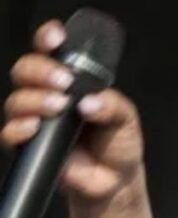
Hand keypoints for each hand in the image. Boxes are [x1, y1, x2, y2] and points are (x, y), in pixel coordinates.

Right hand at [2, 20, 145, 204]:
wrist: (114, 180)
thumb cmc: (118, 142)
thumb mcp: (126, 118)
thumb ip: (112, 106)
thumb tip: (89, 102)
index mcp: (74, 80)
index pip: (53, 51)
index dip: (48, 37)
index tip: (56, 38)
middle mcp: (49, 94)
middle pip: (26, 69)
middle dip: (40, 70)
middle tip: (63, 81)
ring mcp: (35, 118)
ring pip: (16, 98)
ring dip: (34, 99)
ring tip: (58, 107)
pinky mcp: (27, 144)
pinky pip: (9, 132)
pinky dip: (19, 127)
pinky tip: (35, 128)